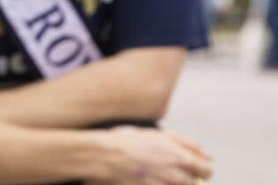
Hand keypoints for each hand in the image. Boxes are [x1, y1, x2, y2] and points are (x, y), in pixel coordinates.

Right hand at [92, 126, 211, 184]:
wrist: (106, 156)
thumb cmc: (130, 141)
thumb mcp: (161, 134)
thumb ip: (189, 144)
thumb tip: (208, 155)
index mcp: (183, 158)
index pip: (207, 170)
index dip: (202, 167)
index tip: (193, 166)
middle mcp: (178, 176)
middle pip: (197, 182)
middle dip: (190, 177)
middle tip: (173, 169)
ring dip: (176, 182)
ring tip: (161, 174)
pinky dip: (163, 184)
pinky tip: (152, 178)